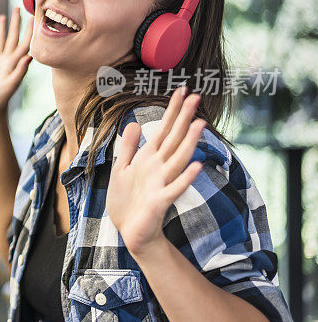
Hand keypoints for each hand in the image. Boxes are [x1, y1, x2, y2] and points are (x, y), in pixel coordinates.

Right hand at [0, 7, 33, 121]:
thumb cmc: (0, 101)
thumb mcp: (10, 86)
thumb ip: (19, 72)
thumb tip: (29, 56)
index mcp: (15, 63)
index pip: (25, 42)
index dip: (29, 29)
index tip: (34, 14)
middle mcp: (7, 61)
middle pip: (13, 37)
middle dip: (16, 23)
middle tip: (18, 6)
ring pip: (0, 41)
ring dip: (2, 29)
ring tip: (3, 15)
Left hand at [105, 86, 206, 257]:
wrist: (130, 231)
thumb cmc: (128, 201)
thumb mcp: (121, 169)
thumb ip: (129, 147)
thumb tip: (135, 123)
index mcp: (149, 158)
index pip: (164, 130)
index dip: (173, 111)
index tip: (183, 90)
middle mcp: (159, 167)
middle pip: (174, 138)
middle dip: (184, 118)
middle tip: (196, 96)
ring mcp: (162, 183)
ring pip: (178, 158)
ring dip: (189, 142)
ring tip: (200, 123)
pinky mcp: (161, 201)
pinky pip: (175, 188)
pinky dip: (185, 178)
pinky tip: (196, 166)